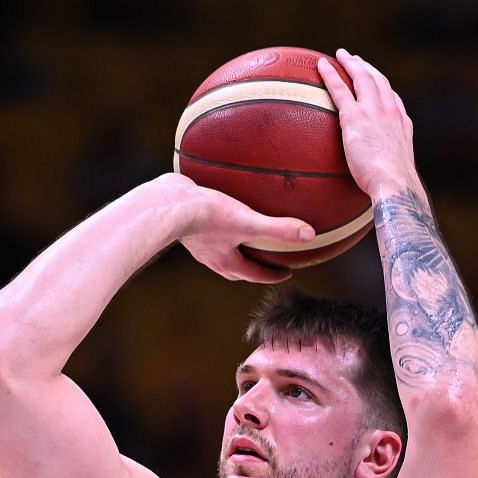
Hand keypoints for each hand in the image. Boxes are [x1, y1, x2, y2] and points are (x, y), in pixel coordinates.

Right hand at [154, 174, 311, 283]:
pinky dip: (219, 227)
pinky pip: (208, 229)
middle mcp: (210, 255)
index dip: (272, 275)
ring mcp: (196, 242)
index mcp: (226, 260)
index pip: (254, 274)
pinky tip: (221, 210)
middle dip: (253, 267)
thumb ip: (278, 229)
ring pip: (220, 250)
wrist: (167, 203)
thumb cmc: (206, 215)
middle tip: (267, 261)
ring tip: (244, 236)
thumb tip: (310, 235)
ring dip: (234, 247)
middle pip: (236, 268)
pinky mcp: (187, 224)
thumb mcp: (248, 222)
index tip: (286, 272)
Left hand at [318, 49, 422, 202]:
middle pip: (379, 81)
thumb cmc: (395, 189)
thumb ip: (385, 172)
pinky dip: (331, 74)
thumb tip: (378, 188)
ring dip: (352, 63)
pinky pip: (340, 89)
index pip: (393, 99)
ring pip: (362, 77)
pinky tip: (320, 65)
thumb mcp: (395, 177)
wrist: (395, 184)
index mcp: (402, 125)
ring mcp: (374, 111)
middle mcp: (391, 112)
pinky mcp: (355, 117)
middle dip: (368, 68)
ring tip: (341, 55)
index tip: (377, 82)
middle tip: (356, 60)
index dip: (384, 88)